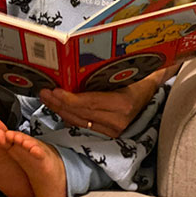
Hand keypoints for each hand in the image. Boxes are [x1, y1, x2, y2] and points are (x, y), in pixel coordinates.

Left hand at [39, 73, 161, 137]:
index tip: (53, 90)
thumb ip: (101, 72)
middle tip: (43, 92)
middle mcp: (118, 120)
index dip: (69, 99)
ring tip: (47, 98)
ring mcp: (114, 130)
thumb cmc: (136, 75)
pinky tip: (59, 107)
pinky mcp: (110, 133)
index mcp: (122, 103)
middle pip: (81, 114)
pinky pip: (85, 125)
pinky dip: (69, 117)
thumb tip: (75, 63)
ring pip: (80, 122)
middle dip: (59, 103)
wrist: (152, 88)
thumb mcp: (122, 70)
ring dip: (60, 110)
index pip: (89, 103)